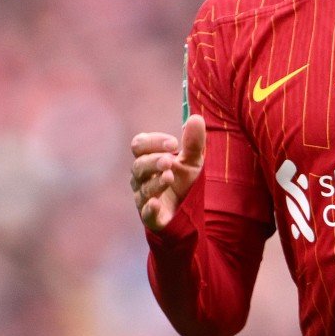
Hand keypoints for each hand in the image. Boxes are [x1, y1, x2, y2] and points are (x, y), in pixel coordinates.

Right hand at [130, 115, 205, 230]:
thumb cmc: (184, 181)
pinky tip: (155, 204)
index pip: (140, 145)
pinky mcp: (152, 218)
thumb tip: (196, 118)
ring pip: (143, 189)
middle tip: (168, 160)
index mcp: (148, 159)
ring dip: (155, 182)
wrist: (188, 212)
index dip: (153, 142)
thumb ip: (194, 142)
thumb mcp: (193, 160)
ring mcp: (144, 198)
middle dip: (153, 161)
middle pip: (138, 166)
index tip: (173, 142)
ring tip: (169, 176)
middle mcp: (142, 178)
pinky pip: (145, 214)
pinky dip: (149, 209)